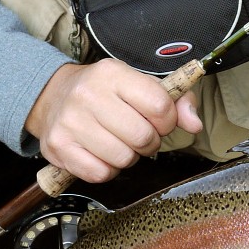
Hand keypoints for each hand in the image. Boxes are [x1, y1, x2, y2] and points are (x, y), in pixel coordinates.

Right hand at [25, 59, 201, 182]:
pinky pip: (101, 174)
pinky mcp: (58, 147)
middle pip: (143, 137)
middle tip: (138, 135)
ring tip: (119, 142)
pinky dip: (108, 170)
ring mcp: (70, 122)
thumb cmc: (107, 93)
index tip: (158, 120)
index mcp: (113, 74)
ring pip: (124, 158)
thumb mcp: (141, 85)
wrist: (52, 96)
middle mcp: (88, 95)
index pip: (160, 106)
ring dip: (129, 157)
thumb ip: (177, 102)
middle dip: (149, 142)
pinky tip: (102, 153)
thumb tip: (195, 124)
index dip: (167, 121)